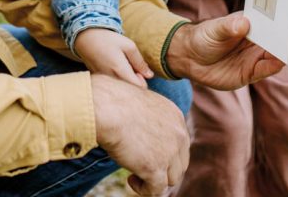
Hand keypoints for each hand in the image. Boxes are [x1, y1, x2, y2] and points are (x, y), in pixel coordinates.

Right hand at [74, 28, 152, 88]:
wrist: (86, 38)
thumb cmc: (108, 39)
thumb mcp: (128, 45)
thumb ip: (140, 62)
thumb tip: (149, 75)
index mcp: (120, 71)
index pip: (139, 88)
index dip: (143, 81)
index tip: (139, 70)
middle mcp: (111, 80)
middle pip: (130, 90)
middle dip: (134, 82)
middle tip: (130, 67)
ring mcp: (104, 82)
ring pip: (121, 89)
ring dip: (125, 80)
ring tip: (120, 66)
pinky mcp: (99, 81)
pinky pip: (112, 86)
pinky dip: (116, 79)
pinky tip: (112, 68)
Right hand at [91, 74, 188, 195]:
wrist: (106, 107)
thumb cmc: (112, 99)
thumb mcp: (139, 100)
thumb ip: (146, 112)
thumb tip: (140, 110)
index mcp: (175, 115)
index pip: (180, 143)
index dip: (166, 152)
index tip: (147, 153)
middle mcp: (178, 134)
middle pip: (180, 163)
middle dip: (164, 168)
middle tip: (143, 167)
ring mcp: (169, 152)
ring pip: (172, 179)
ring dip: (155, 180)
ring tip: (135, 175)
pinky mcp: (156, 168)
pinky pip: (157, 190)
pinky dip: (144, 189)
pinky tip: (131, 180)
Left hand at [164, 12, 283, 89]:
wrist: (189, 58)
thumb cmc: (203, 37)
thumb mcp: (214, 29)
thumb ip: (228, 26)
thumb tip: (243, 22)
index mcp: (251, 24)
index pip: (272, 22)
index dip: (284, 20)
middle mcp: (257, 40)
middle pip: (278, 39)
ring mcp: (255, 57)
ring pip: (276, 55)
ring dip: (287, 53)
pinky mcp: (250, 73)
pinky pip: (266, 70)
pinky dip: (275, 66)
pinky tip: (281, 62)